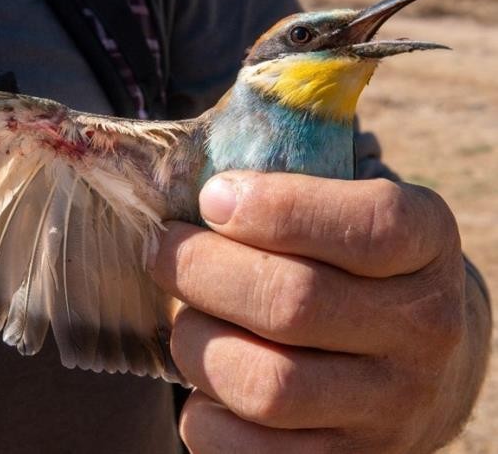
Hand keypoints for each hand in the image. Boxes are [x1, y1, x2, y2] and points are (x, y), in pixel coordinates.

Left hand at [150, 171, 484, 452]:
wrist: (417, 366)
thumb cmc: (352, 264)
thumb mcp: (348, 206)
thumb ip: (291, 173)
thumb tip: (193, 163)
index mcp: (427, 246)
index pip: (367, 225)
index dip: (274, 207)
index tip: (210, 198)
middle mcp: (423, 330)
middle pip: (292, 303)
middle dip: (201, 270)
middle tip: (161, 250)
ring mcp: (389, 408)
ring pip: (265, 385)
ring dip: (195, 342)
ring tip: (182, 315)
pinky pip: (244, 449)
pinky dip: (201, 409)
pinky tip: (205, 372)